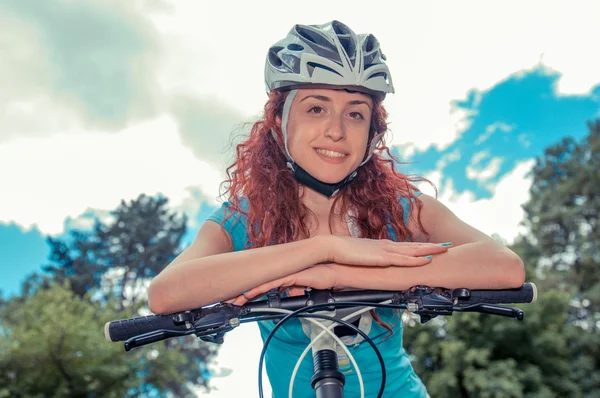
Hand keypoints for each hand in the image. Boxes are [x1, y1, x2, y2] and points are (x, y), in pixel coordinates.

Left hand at [224, 264, 338, 305]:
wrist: (335, 275)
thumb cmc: (323, 279)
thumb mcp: (304, 288)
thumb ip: (293, 290)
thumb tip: (288, 295)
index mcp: (283, 273)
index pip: (261, 281)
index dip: (249, 288)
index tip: (237, 296)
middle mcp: (281, 271)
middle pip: (257, 280)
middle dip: (241, 290)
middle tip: (228, 299)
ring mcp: (284, 272)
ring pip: (260, 283)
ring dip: (247, 293)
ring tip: (235, 301)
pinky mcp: (289, 276)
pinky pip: (270, 284)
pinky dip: (259, 290)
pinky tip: (249, 296)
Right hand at [323, 235, 450, 266]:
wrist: (331, 248)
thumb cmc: (342, 253)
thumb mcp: (360, 257)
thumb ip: (368, 260)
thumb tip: (372, 265)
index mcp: (382, 246)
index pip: (405, 246)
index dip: (420, 246)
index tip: (432, 246)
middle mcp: (386, 246)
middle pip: (413, 245)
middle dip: (431, 246)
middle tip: (447, 245)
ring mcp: (385, 251)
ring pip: (412, 250)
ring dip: (429, 250)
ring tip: (444, 250)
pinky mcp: (381, 258)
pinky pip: (403, 260)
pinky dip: (416, 260)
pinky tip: (427, 260)